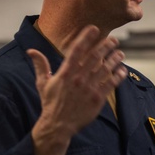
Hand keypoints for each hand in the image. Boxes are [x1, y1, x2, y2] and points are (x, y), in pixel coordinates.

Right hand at [27, 25, 127, 154]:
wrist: (57, 125)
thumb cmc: (50, 103)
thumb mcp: (42, 83)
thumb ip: (40, 65)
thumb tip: (31, 51)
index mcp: (65, 73)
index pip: (76, 50)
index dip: (86, 38)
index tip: (94, 28)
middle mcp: (78, 78)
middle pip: (95, 57)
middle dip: (105, 46)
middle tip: (114, 40)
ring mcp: (89, 88)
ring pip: (105, 69)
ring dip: (114, 59)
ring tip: (120, 54)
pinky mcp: (97, 99)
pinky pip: (110, 84)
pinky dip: (118, 76)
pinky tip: (122, 70)